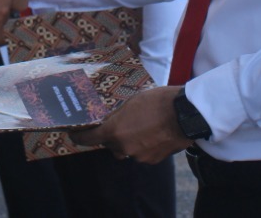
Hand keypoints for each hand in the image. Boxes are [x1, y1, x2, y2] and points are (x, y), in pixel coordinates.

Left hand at [71, 86, 191, 163]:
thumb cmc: (158, 102)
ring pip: (126, 150)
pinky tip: (152, 133)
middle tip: (118, 124)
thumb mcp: (132, 101)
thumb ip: (118, 114)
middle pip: (110, 144)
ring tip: (140, 126)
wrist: (185, 114)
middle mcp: (124, 147)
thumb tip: (109, 120)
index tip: (74, 135)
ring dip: (128, 141)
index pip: (90, 139)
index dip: (80, 137)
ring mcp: (139, 155)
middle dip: (111, 136)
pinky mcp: (153, 160)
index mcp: (115, 131)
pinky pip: (141, 153)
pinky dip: (143, 145)